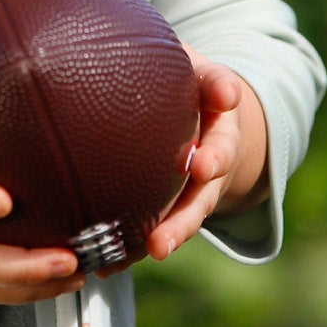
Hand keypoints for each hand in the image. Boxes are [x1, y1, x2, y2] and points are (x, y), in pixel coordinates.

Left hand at [144, 54, 268, 262]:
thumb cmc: (183, 72)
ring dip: (158, 242)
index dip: (215, 156)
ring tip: (133, 263)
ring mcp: (188, 188)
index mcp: (220, 126)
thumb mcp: (194, 62)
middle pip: (200, 198)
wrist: (189, 96)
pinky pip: (148, 228)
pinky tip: (104, 264)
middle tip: (162, 242)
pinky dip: (130, 249)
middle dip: (183, 222)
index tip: (202, 166)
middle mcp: (208, 163)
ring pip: (177, 220)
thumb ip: (204, 73)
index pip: (223, 141)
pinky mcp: (164, 202)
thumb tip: (222, 89)